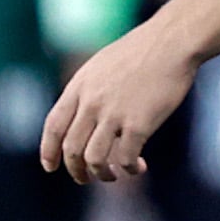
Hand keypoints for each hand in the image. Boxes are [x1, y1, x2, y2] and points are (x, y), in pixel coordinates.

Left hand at [40, 16, 197, 183]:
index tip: (51, 167)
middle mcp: (92, 102)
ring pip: (94, 159)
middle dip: (77, 171)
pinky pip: (125, 159)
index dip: (48, 151)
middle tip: (86, 179)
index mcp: (80, 86)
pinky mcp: (138, 124)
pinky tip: (139, 166)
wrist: (171, 42)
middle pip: (72, 149)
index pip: (54, 126)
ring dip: (102, 174)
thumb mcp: (102, 65)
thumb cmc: (142, 51)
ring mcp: (113, 114)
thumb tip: (85, 116)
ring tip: (114, 175)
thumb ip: (89, 90)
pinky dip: (129, 169)